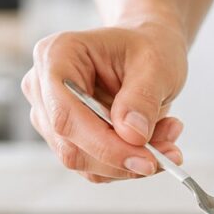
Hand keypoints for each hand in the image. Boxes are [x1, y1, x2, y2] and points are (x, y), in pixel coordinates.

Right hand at [22, 23, 186, 182]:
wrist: (148, 50)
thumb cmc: (148, 47)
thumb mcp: (156, 64)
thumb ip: (143, 97)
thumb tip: (132, 135)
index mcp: (56, 56)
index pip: (65, 115)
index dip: (104, 144)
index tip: (147, 160)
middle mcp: (43, 87)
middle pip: (71, 146)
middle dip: (123, 157)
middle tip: (171, 152)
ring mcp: (51, 115)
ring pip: (84, 162)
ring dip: (131, 160)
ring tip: (169, 133)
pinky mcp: (67, 138)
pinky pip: (95, 166)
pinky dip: (129, 162)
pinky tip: (156, 139)